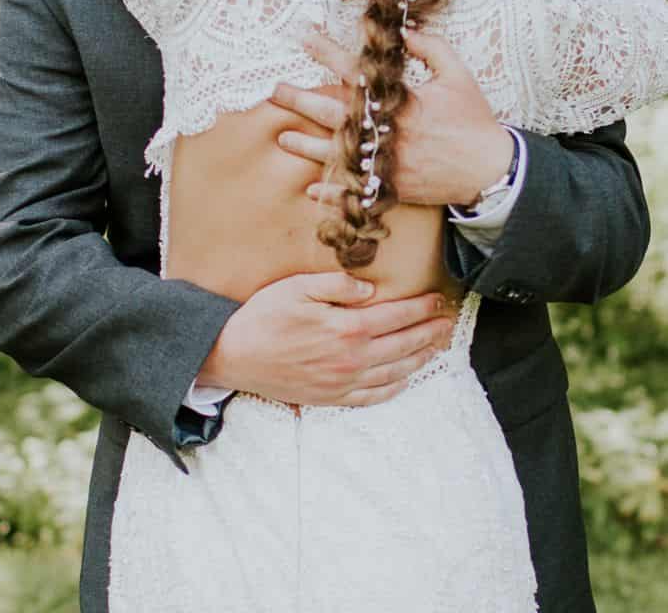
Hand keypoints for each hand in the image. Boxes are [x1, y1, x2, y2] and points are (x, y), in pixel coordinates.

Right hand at [198, 272, 456, 405]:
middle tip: (448, 323)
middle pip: (403, 345)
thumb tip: (369, 289)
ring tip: (436, 347)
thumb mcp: (295, 288)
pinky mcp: (333, 397)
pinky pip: (375, 395)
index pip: (396, 316)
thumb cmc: (262, 317)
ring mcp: (344, 382)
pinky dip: (396, 386)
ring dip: (420, 358)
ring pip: (395, 371)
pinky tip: (405, 377)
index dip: (421, 308)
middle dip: (430, 332)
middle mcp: (352, 358)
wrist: (234, 355)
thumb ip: (336, 286)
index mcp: (346, 328)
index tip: (438, 300)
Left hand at [272, 29, 514, 206]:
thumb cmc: (474, 120)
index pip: (355, 70)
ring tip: (283, 137)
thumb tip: (404, 30)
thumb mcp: (457, 76)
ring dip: (306, 145)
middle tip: (275, 91)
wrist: (493, 170)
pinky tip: (310, 189)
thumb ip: (431, 49)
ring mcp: (387, 161)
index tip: (303, 36)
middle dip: (300, 100)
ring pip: (336, 153)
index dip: (327, 51)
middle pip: (333, 112)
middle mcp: (387, 130)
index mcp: (399, 100)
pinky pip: (354, 192)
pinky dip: (332, 193)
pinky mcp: (392, 187)